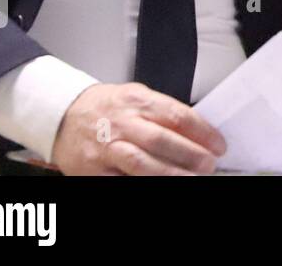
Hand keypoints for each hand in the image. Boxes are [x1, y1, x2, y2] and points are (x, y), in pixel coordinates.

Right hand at [50, 82, 225, 174]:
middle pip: (162, 141)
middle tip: (209, 165)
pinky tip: (158, 185)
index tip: (218, 145)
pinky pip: (122, 180)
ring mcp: (107, 148)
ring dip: (170, 174)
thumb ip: (164, 112)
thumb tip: (197, 131)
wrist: (63, 115)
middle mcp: (122, 123)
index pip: (178, 115)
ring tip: (190, 179)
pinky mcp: (94, 170)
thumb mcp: (137, 96)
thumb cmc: (106, 107)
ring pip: (142, 164)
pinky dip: (142, 183)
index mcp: (137, 101)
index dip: (203, 132)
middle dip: (190, 155)